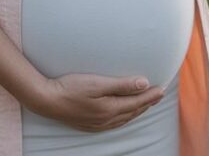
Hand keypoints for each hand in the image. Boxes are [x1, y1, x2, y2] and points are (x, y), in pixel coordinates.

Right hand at [29, 73, 165, 131]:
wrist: (46, 100)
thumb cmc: (71, 87)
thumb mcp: (98, 83)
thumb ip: (122, 84)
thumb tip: (144, 84)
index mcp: (110, 109)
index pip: (136, 102)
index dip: (150, 96)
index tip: (162, 89)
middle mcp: (106, 120)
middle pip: (132, 112)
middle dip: (147, 103)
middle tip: (159, 95)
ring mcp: (97, 124)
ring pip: (123, 119)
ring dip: (136, 111)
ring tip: (145, 104)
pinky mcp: (89, 124)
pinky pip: (114, 123)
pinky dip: (124, 117)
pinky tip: (122, 115)